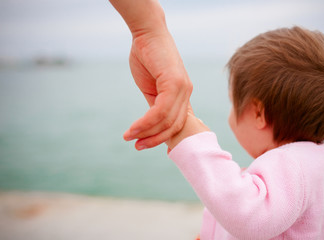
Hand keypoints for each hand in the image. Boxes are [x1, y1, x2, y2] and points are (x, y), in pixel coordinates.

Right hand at [124, 31, 192, 149]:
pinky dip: (146, 123)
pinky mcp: (174, 83)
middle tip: (137, 146)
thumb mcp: (152, 86)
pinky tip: (133, 128)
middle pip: (173, 126)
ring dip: (146, 132)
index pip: (176, 122)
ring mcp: (182, 88)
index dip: (162, 137)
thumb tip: (152, 124)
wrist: (146, 33)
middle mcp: (186, 93)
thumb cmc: (147, 57)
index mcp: (182, 94)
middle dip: (154, 139)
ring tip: (130, 137)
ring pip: (166, 121)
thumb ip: (155, 105)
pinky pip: (160, 111)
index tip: (146, 144)